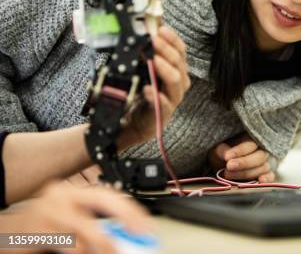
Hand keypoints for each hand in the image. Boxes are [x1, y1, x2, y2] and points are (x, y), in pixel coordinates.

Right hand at [4, 181, 152, 253]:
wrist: (4, 234)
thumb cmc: (40, 230)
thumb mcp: (70, 222)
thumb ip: (96, 225)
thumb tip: (128, 236)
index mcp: (73, 192)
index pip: (111, 194)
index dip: (132, 210)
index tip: (148, 227)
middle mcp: (62, 195)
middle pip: (103, 200)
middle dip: (127, 218)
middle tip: (141, 235)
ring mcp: (49, 210)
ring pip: (87, 228)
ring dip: (105, 245)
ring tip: (114, 252)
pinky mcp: (38, 230)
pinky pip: (70, 246)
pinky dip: (81, 253)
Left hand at [119, 26, 190, 148]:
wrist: (133, 122)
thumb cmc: (141, 93)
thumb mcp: (144, 71)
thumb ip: (148, 53)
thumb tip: (146, 28)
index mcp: (177, 71)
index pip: (181, 51)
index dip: (173, 39)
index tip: (161, 29)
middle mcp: (179, 84)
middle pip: (179, 64)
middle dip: (166, 50)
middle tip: (153, 40)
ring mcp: (172, 99)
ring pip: (176, 81)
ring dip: (165, 69)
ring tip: (153, 61)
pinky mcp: (162, 113)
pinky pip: (164, 104)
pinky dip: (155, 96)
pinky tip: (146, 89)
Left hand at [207, 133, 275, 182]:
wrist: (223, 164)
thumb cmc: (222, 153)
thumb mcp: (218, 149)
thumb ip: (222, 150)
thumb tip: (226, 156)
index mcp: (252, 138)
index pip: (250, 145)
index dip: (240, 151)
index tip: (227, 157)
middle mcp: (262, 149)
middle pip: (259, 157)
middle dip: (244, 163)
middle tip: (229, 166)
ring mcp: (266, 162)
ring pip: (263, 167)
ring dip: (247, 173)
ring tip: (229, 175)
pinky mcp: (267, 174)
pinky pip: (271, 176)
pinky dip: (267, 179)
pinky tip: (260, 181)